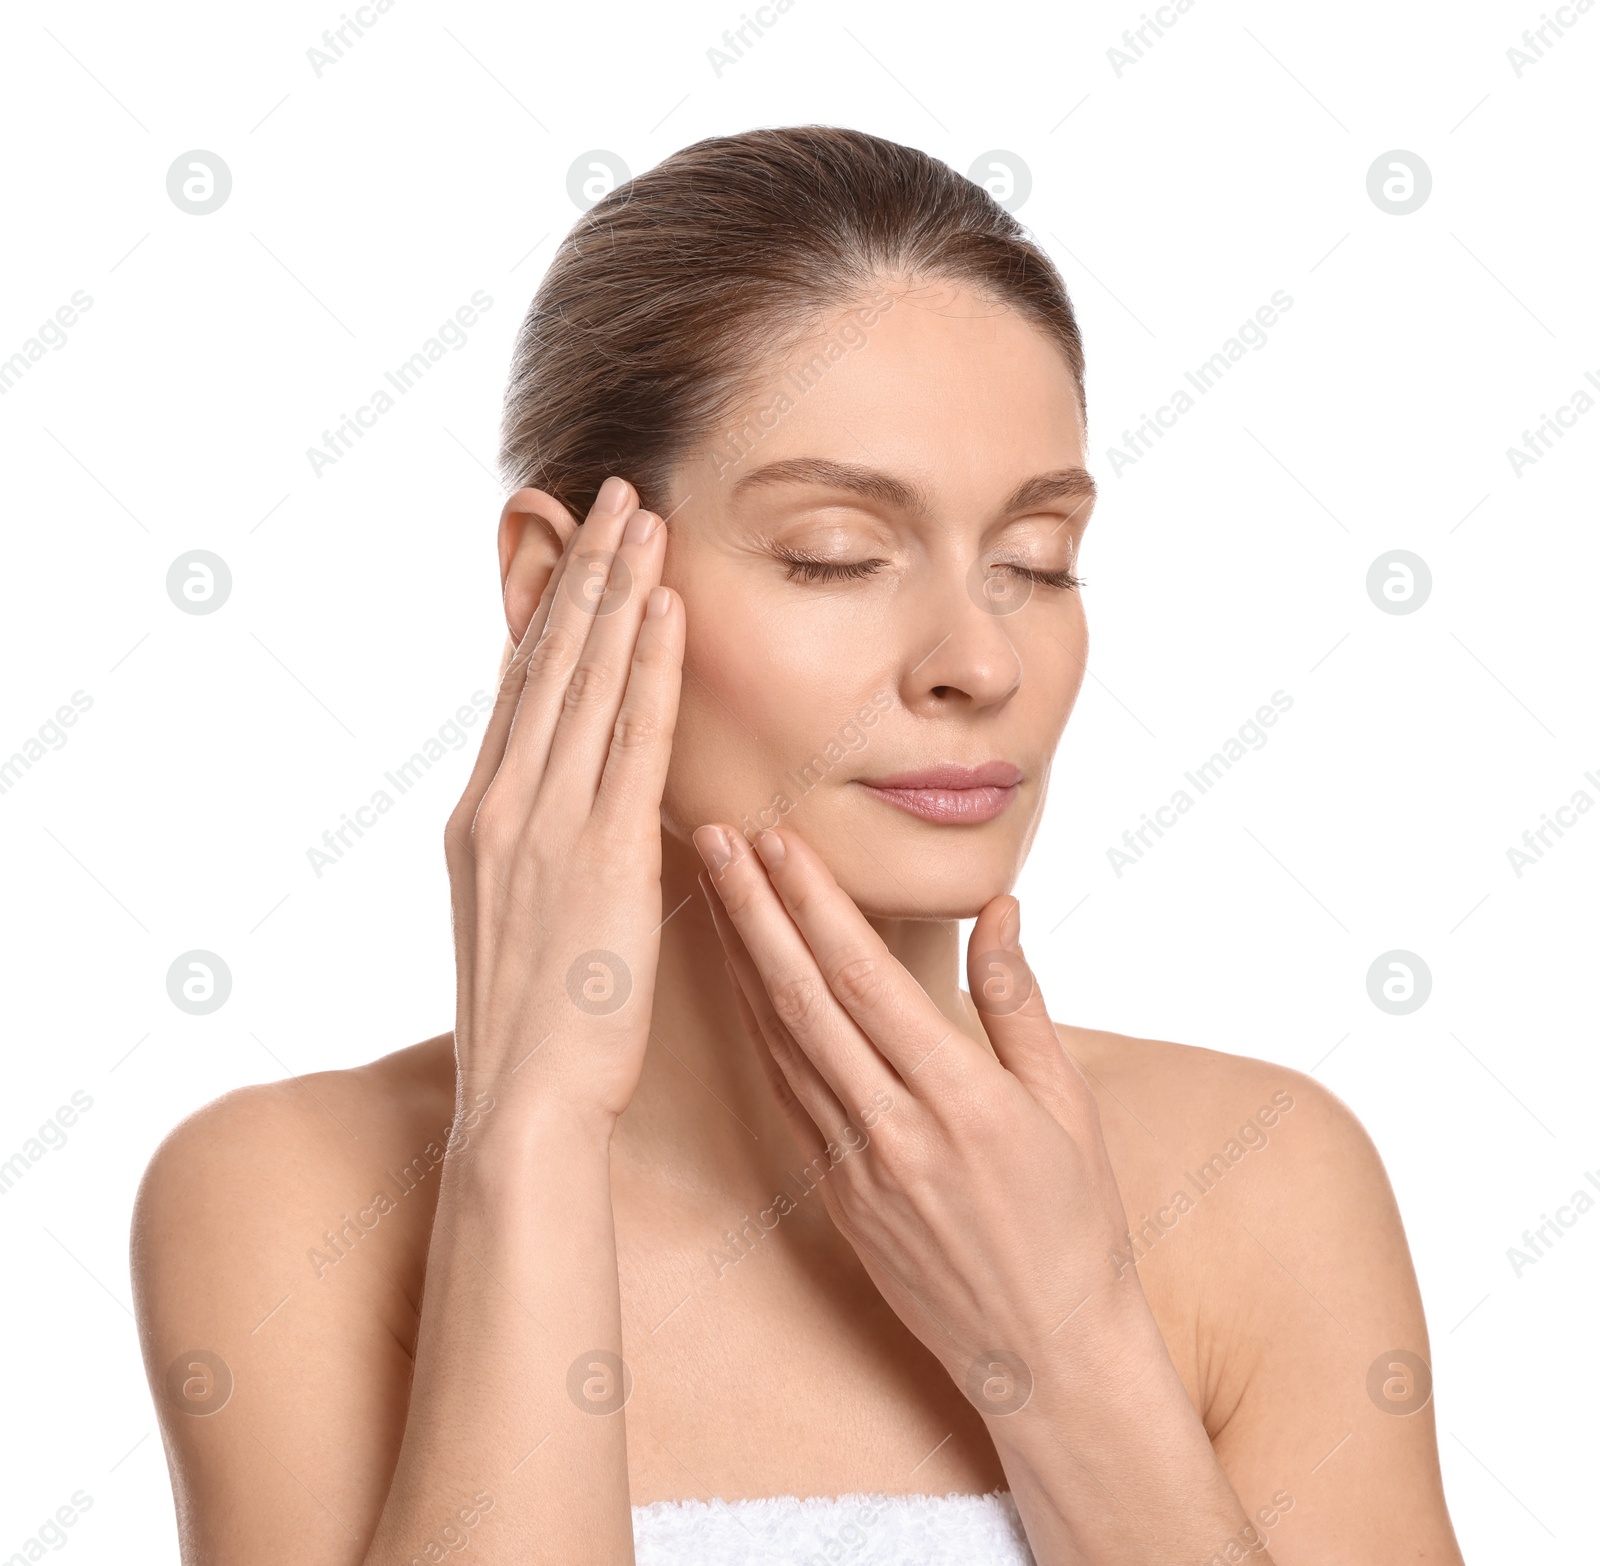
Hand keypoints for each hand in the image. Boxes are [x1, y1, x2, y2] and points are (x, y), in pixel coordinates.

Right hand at [444, 477, 682, 1132]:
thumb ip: (540, 848)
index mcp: (481, 816)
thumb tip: (574, 807)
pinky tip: (668, 609)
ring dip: (619, 592)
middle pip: (547, 661)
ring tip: (643, 517)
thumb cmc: (534, 1025)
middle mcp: (502, 803)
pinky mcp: (598, 852)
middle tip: (612, 494)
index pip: (518, 688)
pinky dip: (649, 668)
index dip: (548, 609)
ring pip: (587, 682)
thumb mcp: (516, 917)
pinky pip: (631, 740)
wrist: (524, 1102)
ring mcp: (544, 823)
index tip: (572, 547)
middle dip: (584, 571)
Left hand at [693, 820, 1144, 1410]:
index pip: (865, 979)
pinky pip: (785, 1095)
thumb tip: (999, 907)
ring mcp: (854, 1167)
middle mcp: (894, 1128)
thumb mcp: (1068, 1105)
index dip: (814, 904)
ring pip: (781, 1043)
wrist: (1045, 1356)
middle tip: (716, 839)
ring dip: (741, 961)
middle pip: (804, 999)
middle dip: (753, 911)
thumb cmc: (1075, 1224)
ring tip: (714, 892)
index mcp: (960, 1098)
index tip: (779, 841)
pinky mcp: (834, 1196)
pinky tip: (739, 984)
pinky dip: (757, 1030)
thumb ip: (1018, 1002)